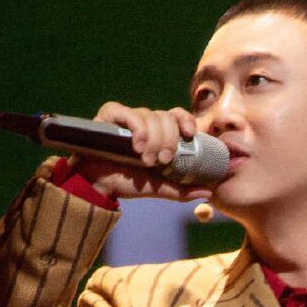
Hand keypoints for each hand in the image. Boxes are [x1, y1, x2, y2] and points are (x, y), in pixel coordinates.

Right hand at [70, 101, 213, 200]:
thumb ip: (182, 190)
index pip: (177, 115)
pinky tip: (137, 146)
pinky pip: (129, 114)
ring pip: (150, 116)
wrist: (97, 186)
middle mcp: (144, 122)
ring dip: (153, 140)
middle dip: (168, 140)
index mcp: (157, 133)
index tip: (190, 133)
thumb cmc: (126, 182)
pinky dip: (138, 129)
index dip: (186, 120)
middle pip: (166, 117)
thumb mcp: (158, 187)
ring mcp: (127, 117)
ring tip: (145, 161)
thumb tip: (209, 193)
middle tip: (162, 161)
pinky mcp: (110, 115)